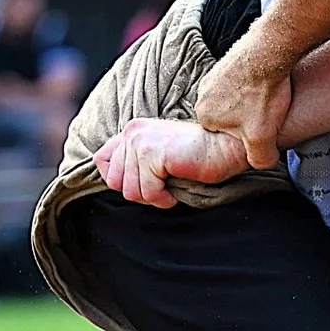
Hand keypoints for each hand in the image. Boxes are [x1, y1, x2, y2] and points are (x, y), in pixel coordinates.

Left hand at [94, 118, 247, 206]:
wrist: (227, 146)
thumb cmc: (201, 154)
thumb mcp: (163, 153)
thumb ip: (140, 161)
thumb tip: (122, 186)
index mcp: (133, 130)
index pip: (102, 160)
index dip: (118, 180)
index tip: (142, 185)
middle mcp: (132, 133)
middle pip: (114, 181)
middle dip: (138, 193)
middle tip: (162, 190)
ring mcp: (140, 142)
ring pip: (129, 190)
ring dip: (152, 198)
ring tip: (171, 189)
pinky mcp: (152, 154)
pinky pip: (147, 192)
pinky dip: (162, 199)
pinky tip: (175, 192)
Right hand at [193, 48, 293, 170]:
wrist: (270, 51)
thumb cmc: (262, 94)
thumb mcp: (261, 139)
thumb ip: (259, 159)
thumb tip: (261, 162)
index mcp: (203, 115)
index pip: (223, 137)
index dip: (244, 137)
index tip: (259, 130)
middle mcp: (203, 94)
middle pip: (229, 118)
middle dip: (248, 120)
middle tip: (266, 114)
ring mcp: (214, 75)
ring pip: (236, 101)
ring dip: (252, 102)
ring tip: (268, 99)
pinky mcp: (229, 62)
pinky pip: (242, 83)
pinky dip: (255, 86)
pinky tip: (268, 85)